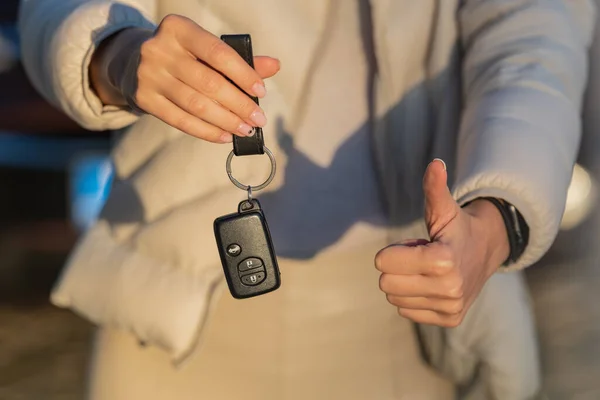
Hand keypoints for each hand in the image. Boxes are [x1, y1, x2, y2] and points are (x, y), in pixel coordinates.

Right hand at [90, 15, 280, 142]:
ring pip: (196, 105)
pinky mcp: (144, 99)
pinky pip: (181, 121)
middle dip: (239, 104)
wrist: (132, 62)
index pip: (217, 52)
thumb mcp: (204, 48)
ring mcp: (149, 75)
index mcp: (178, 28)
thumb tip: (274, 66)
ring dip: (226, 121)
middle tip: (258, 119)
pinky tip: (225, 136)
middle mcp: (159, 49)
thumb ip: (239, 58)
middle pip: (208, 83)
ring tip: (245, 129)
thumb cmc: (182, 55)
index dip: (242, 73)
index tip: (261, 91)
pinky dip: (207, 131)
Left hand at [375, 159, 509, 326]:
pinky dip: (413, 298)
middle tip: (419, 258)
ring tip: (427, 271)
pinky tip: (431, 285)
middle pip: (386, 283)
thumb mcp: (444, 208)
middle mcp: (449, 288)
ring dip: (404, 283)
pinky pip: (406, 311)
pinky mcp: (450, 319)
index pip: (383, 263)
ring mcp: (450, 307)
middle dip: (396, 267)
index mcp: (443, 260)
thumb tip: (435, 164)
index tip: (414, 246)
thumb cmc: (456, 227)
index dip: (392, 252)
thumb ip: (434, 188)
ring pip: (394, 299)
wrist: (485, 251)